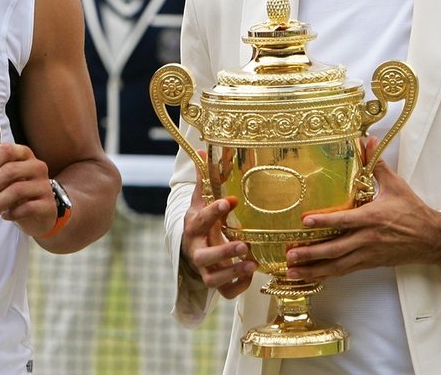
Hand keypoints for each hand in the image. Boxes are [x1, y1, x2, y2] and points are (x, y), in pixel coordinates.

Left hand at [0, 143, 56, 237]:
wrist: (41, 214)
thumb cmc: (19, 195)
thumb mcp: (6, 183)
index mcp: (24, 156)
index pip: (7, 150)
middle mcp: (37, 167)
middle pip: (10, 170)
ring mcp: (44, 185)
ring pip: (17, 190)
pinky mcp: (48, 204)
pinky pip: (26, 208)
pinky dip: (11, 213)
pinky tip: (5, 216)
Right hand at [180, 156, 256, 299]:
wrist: (188, 247)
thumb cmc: (200, 220)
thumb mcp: (200, 199)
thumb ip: (204, 178)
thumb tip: (202, 148)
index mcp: (193, 226)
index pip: (201, 218)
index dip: (214, 210)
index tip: (230, 201)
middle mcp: (196, 250)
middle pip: (204, 257)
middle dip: (223, 252)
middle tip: (244, 245)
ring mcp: (205, 269)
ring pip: (213, 279)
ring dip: (232, 272)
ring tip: (252, 263)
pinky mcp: (214, 282)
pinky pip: (224, 292)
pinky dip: (237, 286)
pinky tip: (251, 276)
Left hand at [284, 138, 440, 280]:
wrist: (433, 239)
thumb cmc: (413, 211)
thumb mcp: (396, 185)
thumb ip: (377, 164)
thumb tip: (368, 140)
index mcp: (372, 217)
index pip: (345, 220)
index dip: (325, 221)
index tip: (305, 221)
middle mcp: (368, 238)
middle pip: (335, 249)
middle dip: (311, 253)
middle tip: (290, 254)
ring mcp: (368, 254)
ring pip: (337, 265)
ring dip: (314, 269)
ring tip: (291, 271)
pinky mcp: (369, 264)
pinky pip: (345, 271)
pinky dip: (326, 275)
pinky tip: (311, 276)